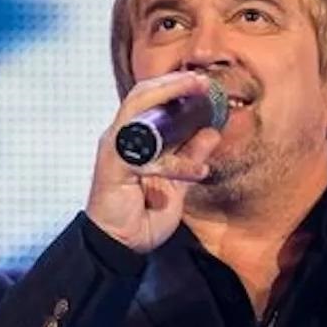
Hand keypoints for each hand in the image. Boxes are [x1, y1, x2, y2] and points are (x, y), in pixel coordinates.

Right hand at [86, 71, 220, 252]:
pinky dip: (175, 162)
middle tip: (202, 80)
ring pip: (137, 109)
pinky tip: (198, 170)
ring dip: (168, 96)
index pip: (150, 100)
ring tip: (197, 92)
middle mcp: (122, 138)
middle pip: (142, 95)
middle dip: (173, 82)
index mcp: (135, 139)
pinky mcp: (113, 168)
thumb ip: (190, 157)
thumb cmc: (142, 215)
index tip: (203, 81)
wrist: (119, 246)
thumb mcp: (177, 183)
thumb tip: (212, 132)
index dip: (175, 86)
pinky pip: (147, 156)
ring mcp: (115, 149)